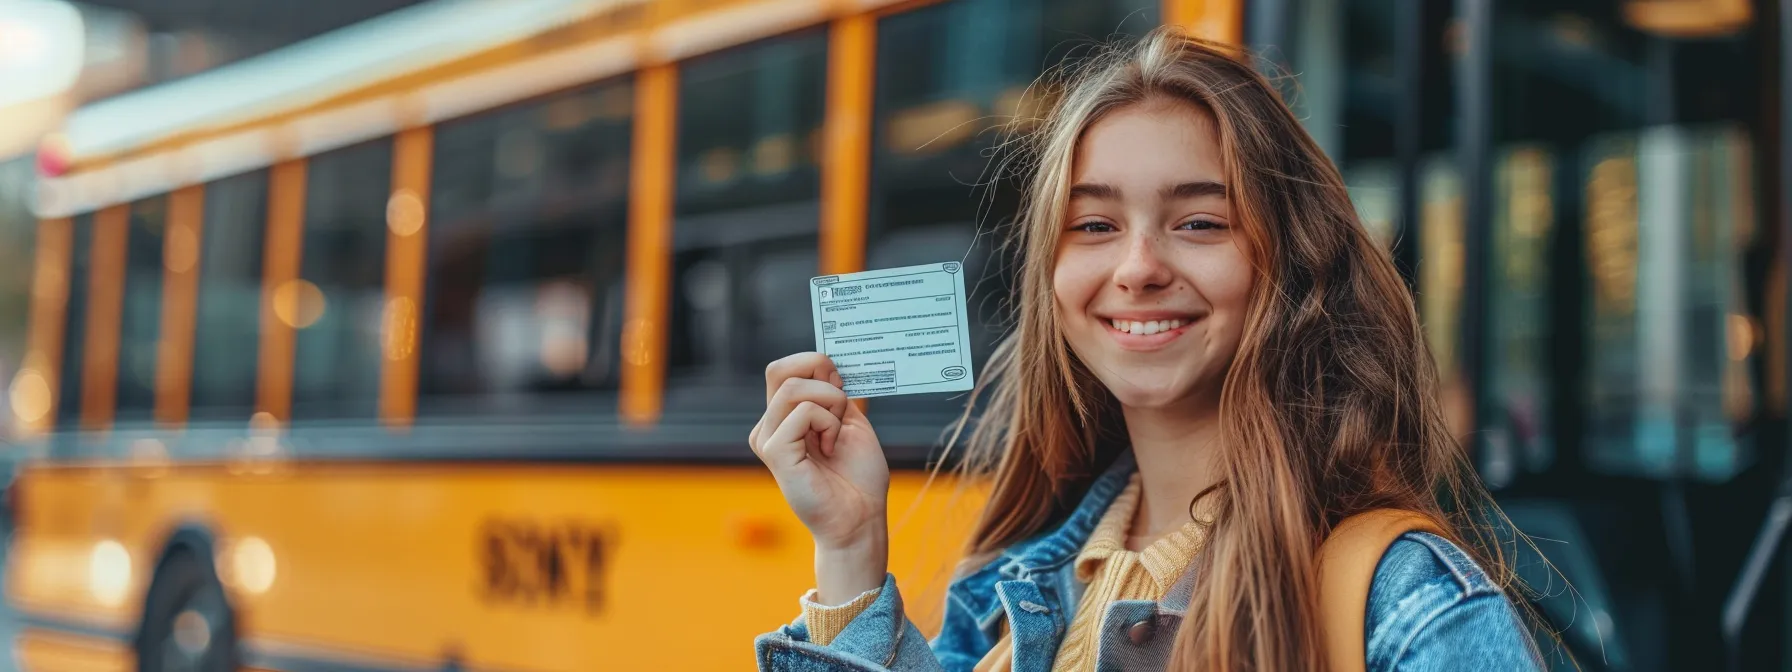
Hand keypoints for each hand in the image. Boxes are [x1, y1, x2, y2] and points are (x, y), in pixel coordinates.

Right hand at [749, 353, 889, 603]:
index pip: (786, 368)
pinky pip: (802, 411)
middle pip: (780, 370)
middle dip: (821, 375)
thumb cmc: (858, 476)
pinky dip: (828, 423)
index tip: (842, 388)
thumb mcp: (850, 420)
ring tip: (837, 434)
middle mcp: (769, 426)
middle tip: (842, 408)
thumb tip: (824, 361)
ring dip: (830, 403)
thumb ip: (833, 392)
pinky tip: (831, 448)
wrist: (861, 517)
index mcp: (784, 418)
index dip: (816, 365)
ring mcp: (767, 438)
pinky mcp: (774, 451)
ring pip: (793, 388)